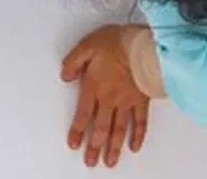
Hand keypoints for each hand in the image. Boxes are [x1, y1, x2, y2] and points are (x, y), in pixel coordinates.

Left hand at [62, 27, 149, 166]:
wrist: (141, 48)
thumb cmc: (114, 44)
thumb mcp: (85, 46)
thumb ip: (73, 62)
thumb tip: (64, 75)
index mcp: (93, 86)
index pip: (82, 114)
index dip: (77, 131)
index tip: (74, 145)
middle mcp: (109, 99)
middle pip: (100, 128)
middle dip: (94, 146)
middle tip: (91, 161)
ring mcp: (127, 103)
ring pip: (118, 130)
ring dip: (113, 148)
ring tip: (109, 162)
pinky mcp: (142, 102)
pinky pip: (140, 123)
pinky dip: (137, 136)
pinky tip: (133, 147)